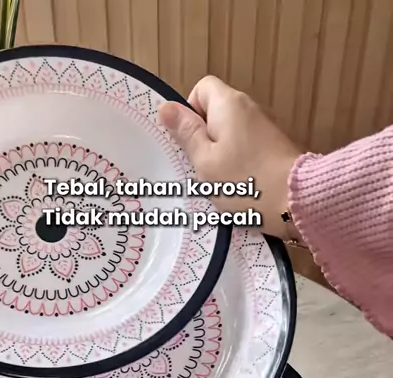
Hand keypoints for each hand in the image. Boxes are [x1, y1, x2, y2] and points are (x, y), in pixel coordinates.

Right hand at [157, 76, 301, 240]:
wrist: (296, 202)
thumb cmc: (246, 183)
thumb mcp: (205, 161)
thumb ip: (186, 133)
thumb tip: (166, 107)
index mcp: (228, 104)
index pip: (201, 88)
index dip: (189, 111)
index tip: (190, 140)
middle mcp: (249, 108)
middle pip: (216, 112)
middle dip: (204, 137)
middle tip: (201, 166)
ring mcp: (265, 127)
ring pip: (231, 133)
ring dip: (220, 153)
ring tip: (220, 181)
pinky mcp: (275, 147)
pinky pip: (246, 147)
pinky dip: (239, 162)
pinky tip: (239, 186)